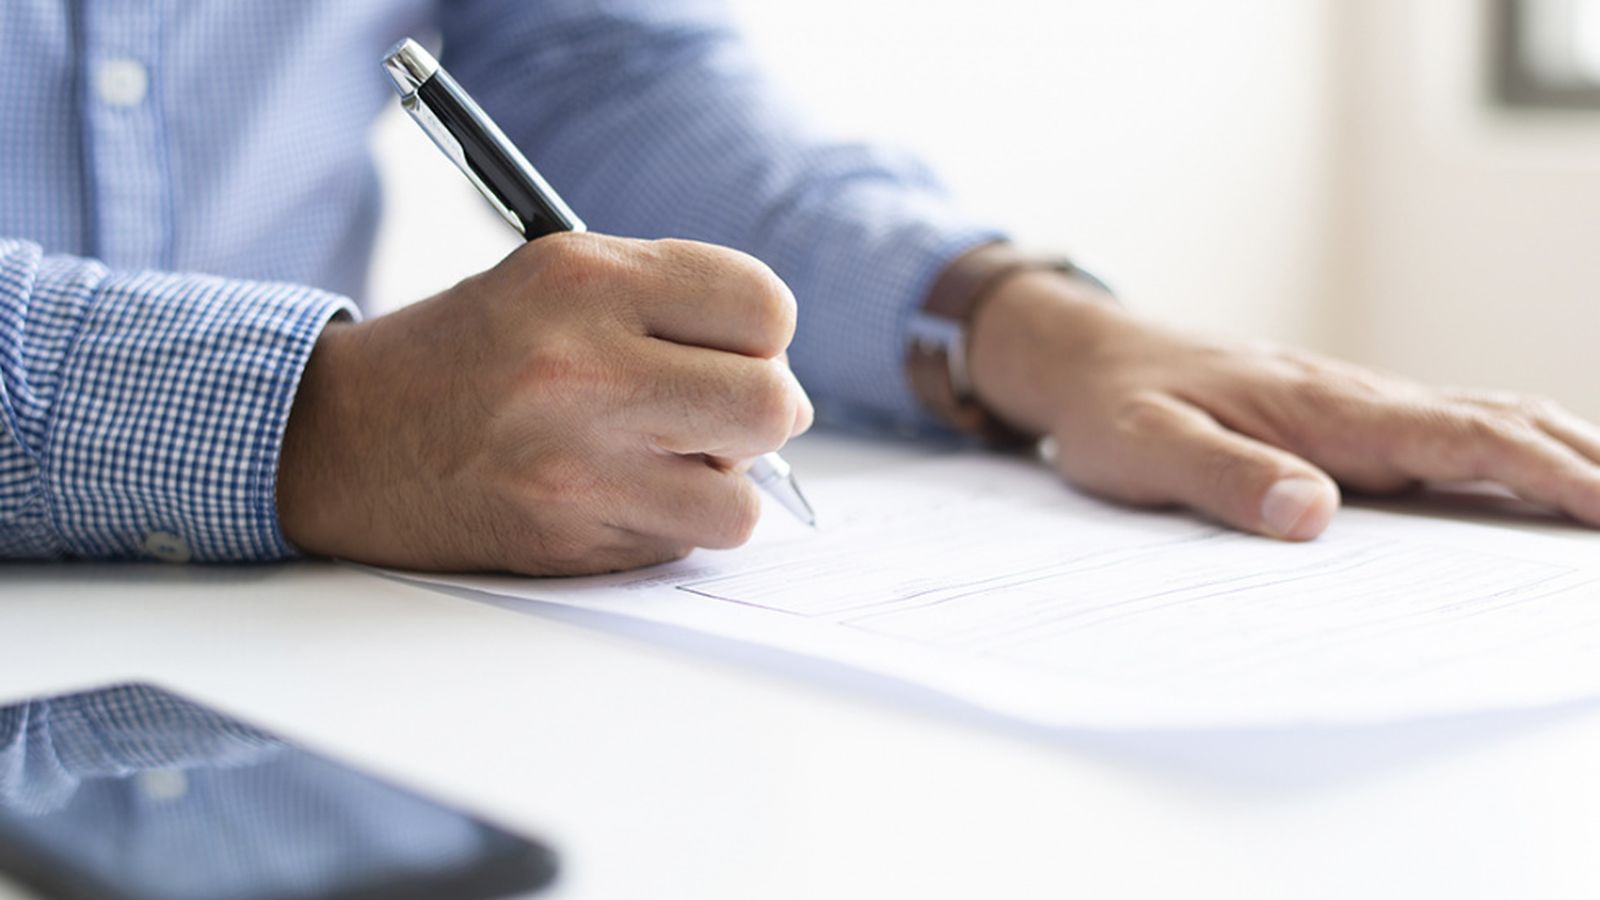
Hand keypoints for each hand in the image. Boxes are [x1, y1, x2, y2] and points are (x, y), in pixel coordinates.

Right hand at [276, 234, 812, 574]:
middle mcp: (581, 366)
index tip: (737, 348)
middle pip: (770, 403)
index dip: (762, 334)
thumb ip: (670, 305)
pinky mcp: (564, 539)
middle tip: (722, 414)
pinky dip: (670, 525)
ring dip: (721, 485)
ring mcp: (573, 463)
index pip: (761, 306)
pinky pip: (682, 543)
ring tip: (664, 459)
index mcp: (584, 278)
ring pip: (741, 498)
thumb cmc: (469, 353)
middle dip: (764, 412)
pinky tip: (616, 495)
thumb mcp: (556, 279)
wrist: (342, 437)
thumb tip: (780, 378)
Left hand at [968, 270, 1599, 538]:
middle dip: (1587, 464)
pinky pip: (1447, 436)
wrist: (1089, 358)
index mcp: (1322, 408)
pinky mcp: (1344, 422)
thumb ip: (1224, 478)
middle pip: (1501, 421)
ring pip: (1486, 422)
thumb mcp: (1145, 448)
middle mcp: (1356, 400)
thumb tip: (1314, 514)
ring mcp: (1356, 407)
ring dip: (1563, 455)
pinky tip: (1537, 487)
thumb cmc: (1114, 405)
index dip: (1546, 471)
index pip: (1460, 436)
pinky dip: (1512, 456)